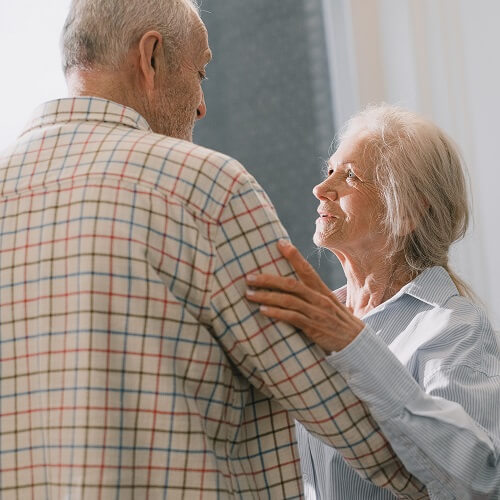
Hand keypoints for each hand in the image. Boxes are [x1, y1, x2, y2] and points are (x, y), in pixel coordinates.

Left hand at [246, 239, 364, 352]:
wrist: (357, 343)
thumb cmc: (338, 323)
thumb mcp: (328, 304)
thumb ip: (312, 295)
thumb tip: (291, 287)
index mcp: (322, 291)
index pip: (306, 269)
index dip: (293, 256)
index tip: (279, 243)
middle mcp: (319, 299)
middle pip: (291, 284)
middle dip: (268, 279)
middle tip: (249, 277)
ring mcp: (317, 313)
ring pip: (288, 300)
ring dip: (266, 296)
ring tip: (249, 294)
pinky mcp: (314, 328)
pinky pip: (293, 318)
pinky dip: (276, 313)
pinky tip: (263, 310)